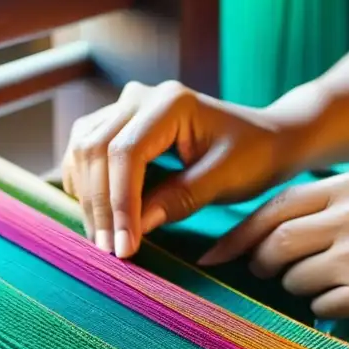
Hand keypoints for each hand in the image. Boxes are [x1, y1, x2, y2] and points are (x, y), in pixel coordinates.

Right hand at [62, 80, 295, 257]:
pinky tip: (97, 214)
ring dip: (87, 196)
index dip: (120, 203)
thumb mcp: (225, 179)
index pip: (126, 153)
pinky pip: (84, 149)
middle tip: (110, 251)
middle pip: (95, 149)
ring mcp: (126, 106)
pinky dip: (85, 183)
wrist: (265, 138)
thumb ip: (181, 199)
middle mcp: (141, 97)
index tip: (125, 246)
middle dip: (100, 205)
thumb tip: (136, 226)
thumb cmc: (253, 156)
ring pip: (83, 148)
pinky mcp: (118, 122)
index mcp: (171, 103)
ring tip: (103, 239)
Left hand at [198, 172, 348, 325]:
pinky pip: (320, 306)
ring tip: (332, 284)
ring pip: (294, 278)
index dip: (240, 233)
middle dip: (262, 263)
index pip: (277, 207)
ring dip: (300, 287)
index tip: (216, 254)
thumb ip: (332, 204)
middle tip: (267, 273)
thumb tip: (271, 230)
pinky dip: (327, 308)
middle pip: (276, 242)